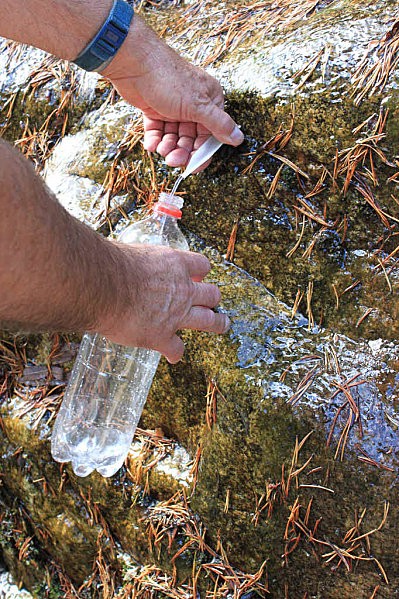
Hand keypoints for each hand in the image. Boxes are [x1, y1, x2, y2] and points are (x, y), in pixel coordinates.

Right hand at [96, 244, 229, 362]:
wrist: (103, 286)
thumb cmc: (112, 265)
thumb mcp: (135, 253)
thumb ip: (143, 263)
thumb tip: (128, 264)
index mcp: (175, 264)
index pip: (201, 265)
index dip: (200, 272)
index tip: (196, 276)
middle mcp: (182, 290)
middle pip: (211, 294)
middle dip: (213, 298)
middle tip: (212, 301)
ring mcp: (176, 315)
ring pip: (209, 320)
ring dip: (217, 323)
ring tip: (222, 324)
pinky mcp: (162, 336)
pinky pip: (177, 349)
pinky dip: (175, 353)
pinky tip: (173, 356)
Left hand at [102, 15, 243, 166]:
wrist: (134, 63)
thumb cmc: (168, 79)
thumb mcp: (198, 105)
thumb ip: (219, 124)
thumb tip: (239, 138)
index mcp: (208, 101)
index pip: (211, 134)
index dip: (202, 152)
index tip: (193, 166)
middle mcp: (193, 105)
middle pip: (191, 138)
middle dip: (182, 151)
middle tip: (173, 160)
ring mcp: (173, 107)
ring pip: (174, 136)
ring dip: (168, 147)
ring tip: (161, 150)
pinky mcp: (155, 109)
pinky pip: (157, 131)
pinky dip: (155, 139)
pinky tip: (151, 145)